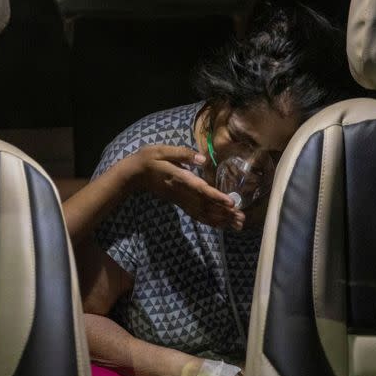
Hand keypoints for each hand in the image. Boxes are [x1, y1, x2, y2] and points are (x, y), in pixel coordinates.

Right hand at [123, 145, 244, 229]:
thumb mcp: (163, 150)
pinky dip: (210, 220)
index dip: (215, 197)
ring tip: (238, 224)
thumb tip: (203, 158)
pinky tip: (222, 224)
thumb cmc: (149, 158)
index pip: (199, 189)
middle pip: (205, 205)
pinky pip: (196, 214)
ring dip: (220, 219)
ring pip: (202, 213)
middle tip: (242, 218)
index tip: (230, 203)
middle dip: (224, 213)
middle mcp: (180, 192)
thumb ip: (183, 154)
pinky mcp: (179, 203)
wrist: (134, 174)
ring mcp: (179, 199)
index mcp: (178, 178)